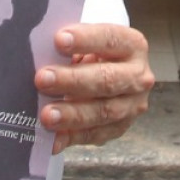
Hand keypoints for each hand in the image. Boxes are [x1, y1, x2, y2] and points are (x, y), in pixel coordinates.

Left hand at [35, 24, 153, 153]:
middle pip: (107, 79)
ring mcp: (132, 105)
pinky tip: (53, 139)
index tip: (58, 40)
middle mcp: (138, 76)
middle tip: (42, 79)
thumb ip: (71, 47)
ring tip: (47, 115)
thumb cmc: (93, 53)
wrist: (110, 75)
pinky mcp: (119, 128)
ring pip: (104, 111)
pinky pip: (95, 135)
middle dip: (73, 80)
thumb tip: (41, 54)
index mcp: (132, 45)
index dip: (85, 39)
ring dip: (73, 114)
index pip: (110, 39)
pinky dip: (71, 137)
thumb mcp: (87, 42)